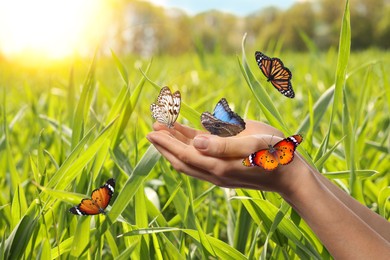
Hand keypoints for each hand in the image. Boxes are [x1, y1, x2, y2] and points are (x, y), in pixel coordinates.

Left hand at [147, 120, 310, 195]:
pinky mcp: (225, 168)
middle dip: (165, 144)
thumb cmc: (275, 154)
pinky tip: (186, 136)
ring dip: (175, 145)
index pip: (184, 154)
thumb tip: (195, 143)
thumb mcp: (252, 144)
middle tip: (151, 128)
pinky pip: (202, 158)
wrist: (290, 174)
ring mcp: (219, 171)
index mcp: (219, 166)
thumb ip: (222, 144)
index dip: (166, 143)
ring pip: (190, 159)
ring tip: (162, 129)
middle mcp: (215, 172)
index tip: (151, 130)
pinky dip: (190, 146)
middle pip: (182, 159)